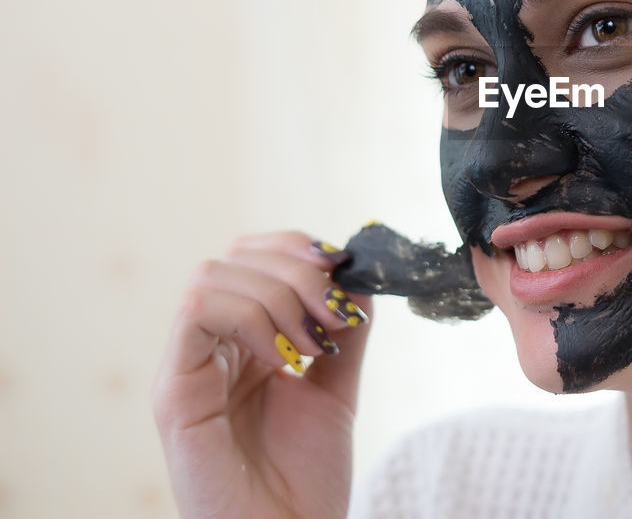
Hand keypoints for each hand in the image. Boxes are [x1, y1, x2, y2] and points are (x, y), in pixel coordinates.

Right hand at [153, 230, 372, 518]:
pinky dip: (251, 318)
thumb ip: (346, 330)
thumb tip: (358, 274)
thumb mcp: (337, 388)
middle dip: (296, 269)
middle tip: (335, 314)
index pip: (255, 258)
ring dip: (278, 295)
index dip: (298, 249)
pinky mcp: (174, 393)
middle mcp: (209, 349)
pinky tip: (282, 359)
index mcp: (243, 343)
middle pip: (234, 256)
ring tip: (314, 346)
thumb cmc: (305, 480)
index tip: (345, 270)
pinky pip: (199, 313)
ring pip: (213, 276)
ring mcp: (186, 368)